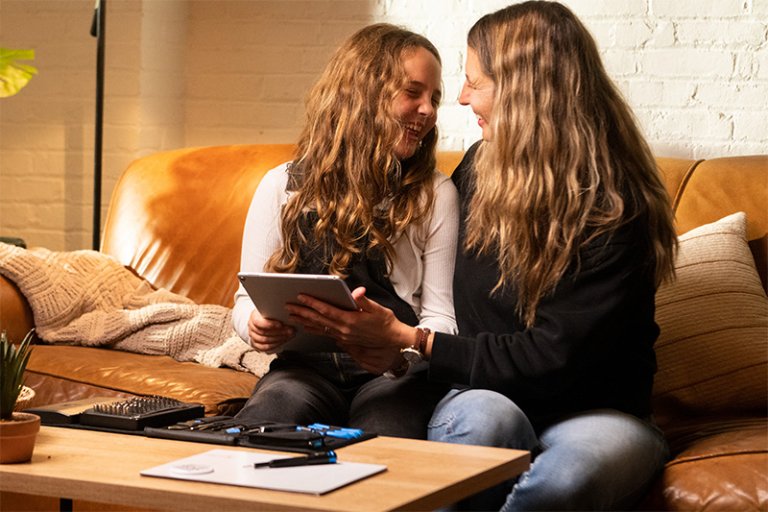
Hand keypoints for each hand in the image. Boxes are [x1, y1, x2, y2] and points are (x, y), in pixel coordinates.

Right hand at [247, 309, 294, 352]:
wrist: (264, 320)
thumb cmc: (269, 314)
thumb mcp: (272, 310)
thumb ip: (276, 311)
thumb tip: (287, 313)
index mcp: (253, 317)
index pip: (259, 322)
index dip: (270, 324)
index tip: (281, 324)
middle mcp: (251, 327)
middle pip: (263, 332)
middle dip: (279, 332)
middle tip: (290, 330)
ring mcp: (253, 336)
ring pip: (264, 340)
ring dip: (279, 339)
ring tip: (289, 336)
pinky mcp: (256, 344)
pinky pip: (264, 347)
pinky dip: (274, 345)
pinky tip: (283, 341)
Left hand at [285, 287, 412, 373]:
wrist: (393, 340)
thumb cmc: (386, 322)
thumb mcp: (378, 308)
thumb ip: (364, 301)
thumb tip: (357, 292)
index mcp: (350, 320)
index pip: (327, 310)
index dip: (312, 303)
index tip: (301, 296)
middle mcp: (344, 330)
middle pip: (319, 320)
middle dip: (302, 312)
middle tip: (288, 306)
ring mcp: (343, 336)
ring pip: (319, 328)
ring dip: (304, 322)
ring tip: (291, 316)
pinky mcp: (344, 339)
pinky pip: (325, 334)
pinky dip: (314, 329)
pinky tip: (306, 327)